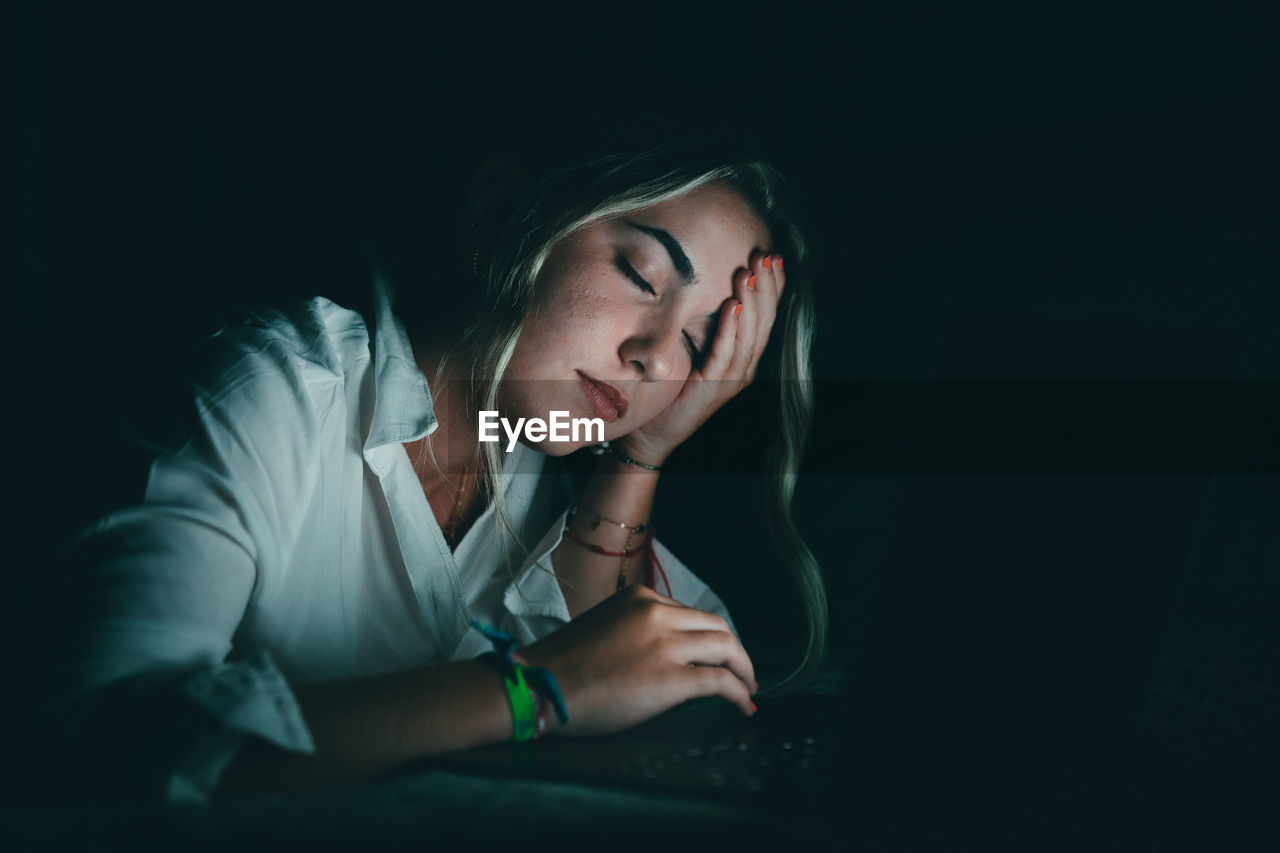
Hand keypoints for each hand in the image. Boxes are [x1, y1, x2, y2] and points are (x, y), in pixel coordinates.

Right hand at [517, 585, 757, 735]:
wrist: (539, 686)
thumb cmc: (561, 667)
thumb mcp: (604, 629)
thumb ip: (637, 633)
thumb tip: (665, 658)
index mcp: (640, 598)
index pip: (690, 613)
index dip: (708, 637)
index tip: (715, 655)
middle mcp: (658, 613)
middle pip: (717, 626)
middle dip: (735, 651)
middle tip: (741, 673)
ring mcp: (666, 645)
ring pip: (727, 648)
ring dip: (744, 670)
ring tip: (748, 689)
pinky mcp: (672, 678)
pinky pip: (720, 682)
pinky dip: (738, 693)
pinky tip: (742, 706)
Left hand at [616, 251, 785, 465]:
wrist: (652, 431)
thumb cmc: (670, 386)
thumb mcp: (691, 346)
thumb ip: (703, 322)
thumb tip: (701, 282)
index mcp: (744, 355)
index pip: (766, 315)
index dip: (772, 285)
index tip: (771, 255)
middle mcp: (744, 367)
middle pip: (764, 321)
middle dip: (766, 286)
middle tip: (764, 255)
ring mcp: (732, 379)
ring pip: (750, 335)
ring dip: (752, 301)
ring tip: (750, 272)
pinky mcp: (714, 388)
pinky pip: (725, 354)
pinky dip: (730, 329)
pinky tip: (733, 305)